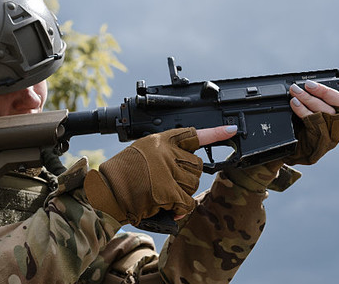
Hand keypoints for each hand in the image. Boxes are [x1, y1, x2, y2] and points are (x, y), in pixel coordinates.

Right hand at [84, 125, 235, 224]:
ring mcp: (168, 170)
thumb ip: (165, 154)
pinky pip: (187, 201)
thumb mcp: (144, 152)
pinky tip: (170, 208)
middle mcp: (166, 152)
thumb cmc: (123, 175)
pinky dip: (181, 209)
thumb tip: (187, 165)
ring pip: (193, 184)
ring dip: (183, 194)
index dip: (215, 133)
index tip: (231, 129)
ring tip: (162, 193)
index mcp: (161, 141)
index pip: (193, 134)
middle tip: (170, 184)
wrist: (107, 191)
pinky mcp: (168, 190)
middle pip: (197, 166)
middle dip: (189, 178)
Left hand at [285, 80, 338, 164]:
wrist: (297, 147)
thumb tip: (315, 83)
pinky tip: (295, 102)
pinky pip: (313, 122)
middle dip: (325, 92)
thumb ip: (325, 98)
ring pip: (326, 112)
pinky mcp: (321, 140)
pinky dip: (302, 110)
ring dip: (308, 98)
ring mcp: (334, 133)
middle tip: (309, 84)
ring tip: (295, 90)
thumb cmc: (310, 123)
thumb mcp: (321, 108)